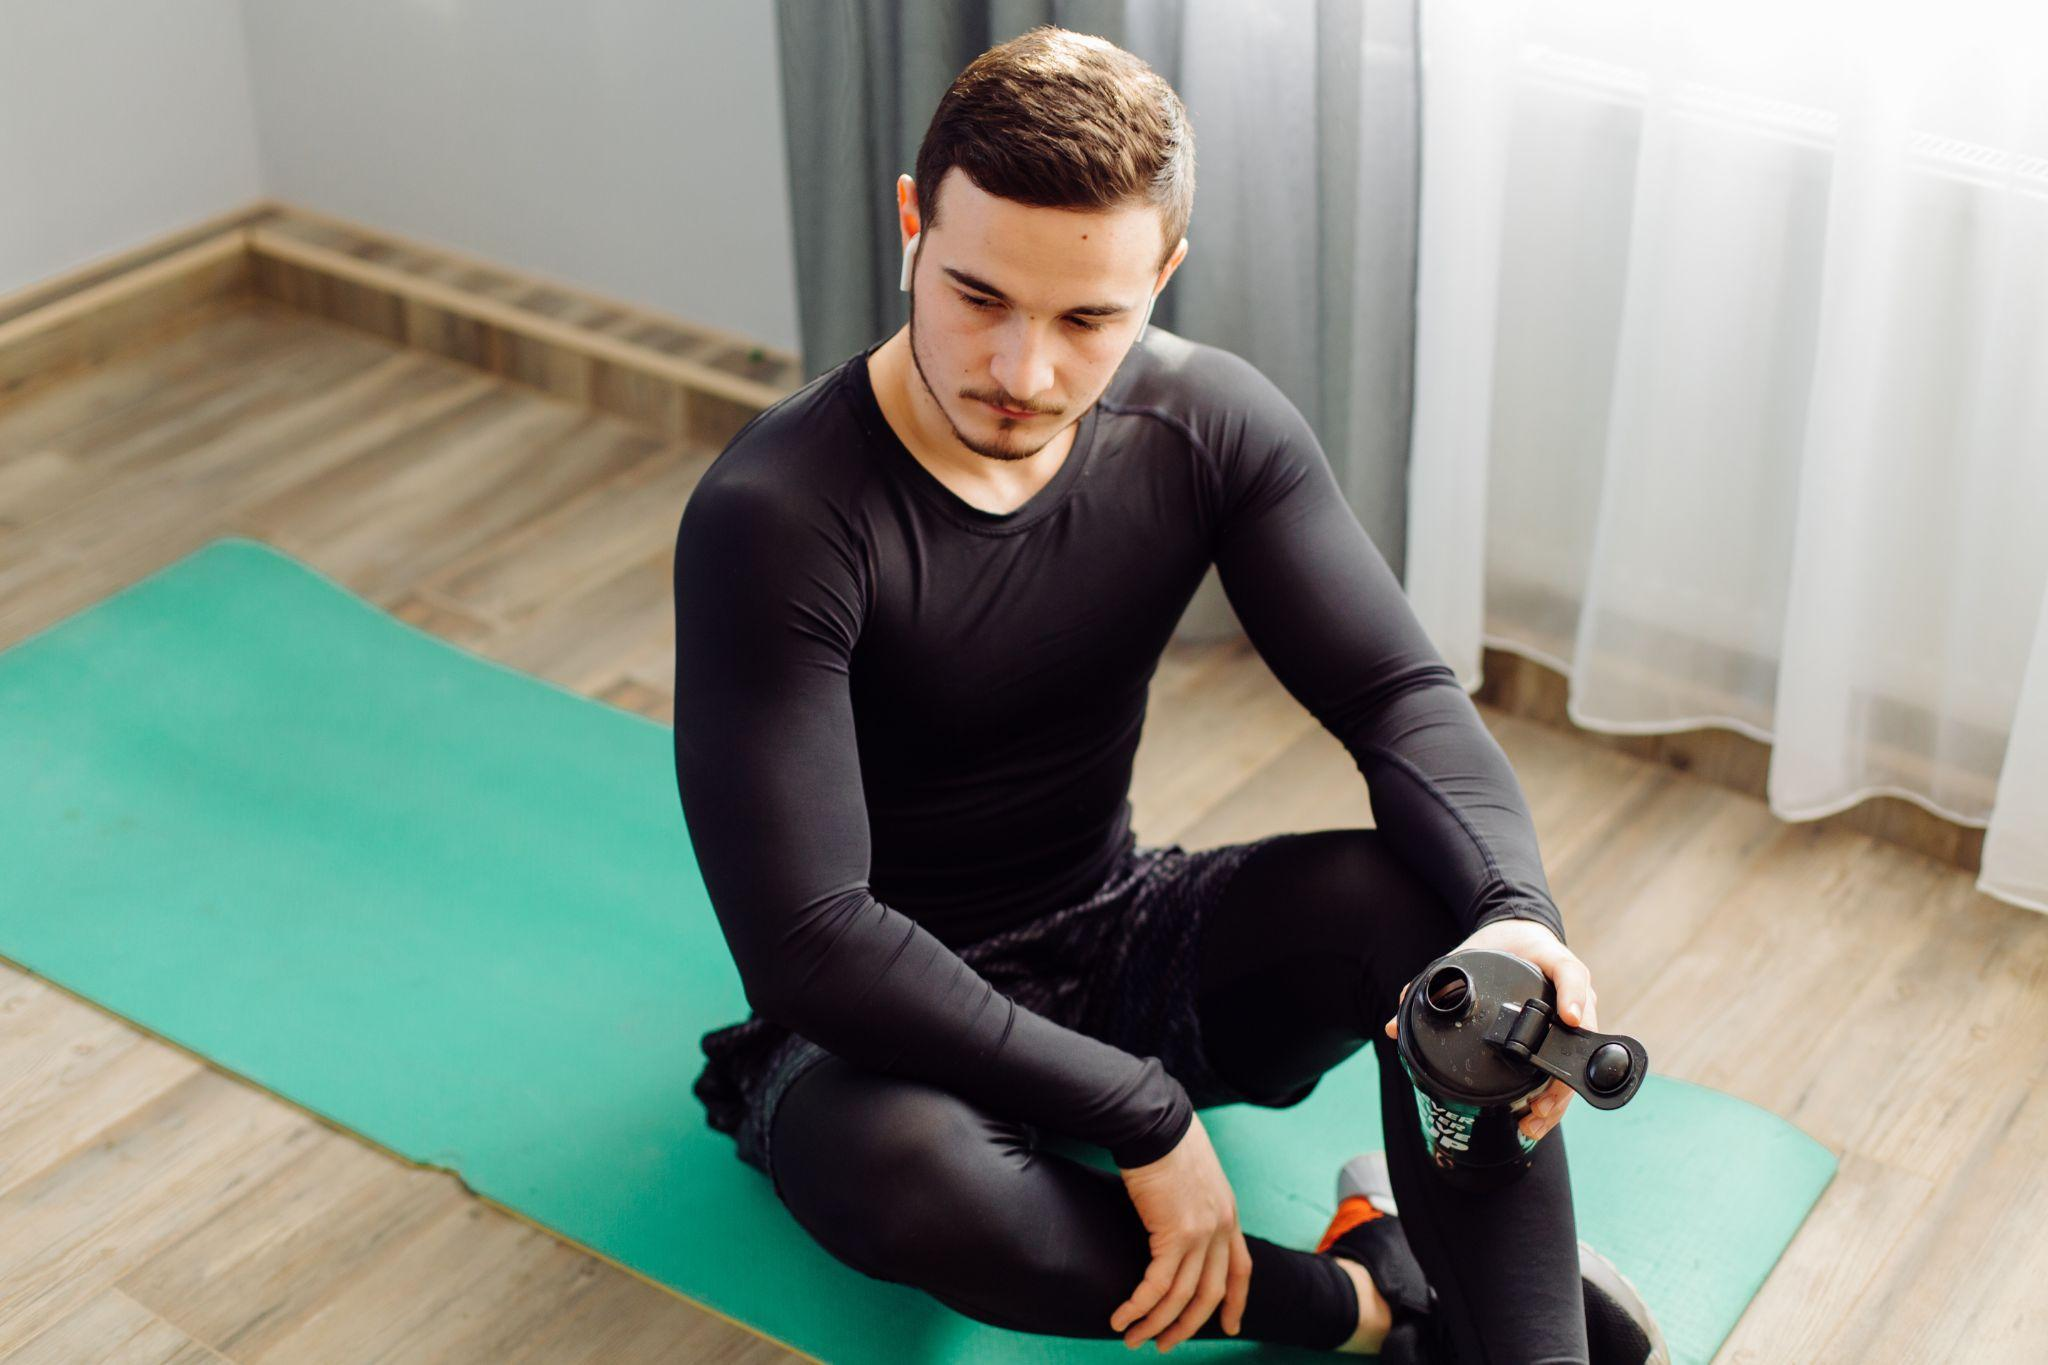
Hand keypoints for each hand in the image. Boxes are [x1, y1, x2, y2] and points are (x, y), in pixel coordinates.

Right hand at [1110, 1112, 1251, 1349]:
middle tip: (1164, 1344)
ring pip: (1181, 1296)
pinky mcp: (1175, 1234)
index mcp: (1228, 1213)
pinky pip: (1157, 1284)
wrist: (1154, 1120)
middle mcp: (1221, 1228)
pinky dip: (1139, 1306)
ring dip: (1155, 1323)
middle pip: (1210, 1293)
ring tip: (1133, 1338)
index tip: (1230, 1326)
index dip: (1236, 1301)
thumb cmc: (1165, 1137)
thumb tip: (1175, 1211)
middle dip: (1187, 1325)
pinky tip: (1122, 1316)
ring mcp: (1201, 1233)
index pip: (1241, 1269)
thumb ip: (1194, 1198)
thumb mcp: (1194, 1172)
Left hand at [1382, 917, 1596, 1144]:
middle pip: (1581, 1033)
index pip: (1571, 974)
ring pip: (1578, 1057)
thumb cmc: (1502, 945)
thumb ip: (1432, 982)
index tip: (1567, 1018)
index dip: (1573, 996)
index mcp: (1552, 961)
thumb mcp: (1467, 953)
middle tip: (1539, 1104)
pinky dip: (1557, 1091)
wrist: (1523, 936)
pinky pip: (1569, 1062)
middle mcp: (1571, 990)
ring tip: (1535, 1118)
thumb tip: (1395, 1026)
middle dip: (1562, 1075)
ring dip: (1561, 1094)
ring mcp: (1576, 1012)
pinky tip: (1538, 1113)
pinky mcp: (1569, 1030)